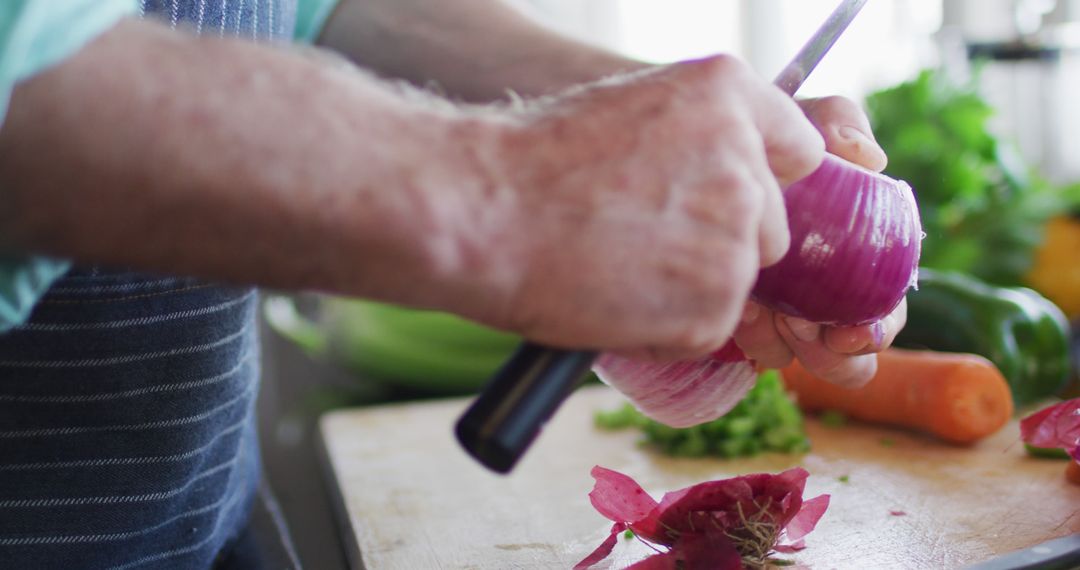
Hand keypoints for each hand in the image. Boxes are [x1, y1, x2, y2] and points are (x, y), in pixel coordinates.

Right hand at [472, 55, 824, 359]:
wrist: (483, 213)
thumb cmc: (532, 164)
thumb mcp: (630, 112)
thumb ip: (698, 139)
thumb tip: (726, 186)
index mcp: (727, 91)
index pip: (796, 148)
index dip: (760, 184)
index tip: (724, 203)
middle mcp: (747, 159)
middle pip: (768, 225)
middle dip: (718, 243)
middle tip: (641, 241)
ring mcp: (737, 232)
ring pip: (736, 281)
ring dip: (686, 290)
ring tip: (613, 269)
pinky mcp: (716, 302)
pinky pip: (706, 328)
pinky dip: (664, 330)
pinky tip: (610, 300)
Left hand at [733, 96, 904, 386]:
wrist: (695, 145)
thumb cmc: (764, 136)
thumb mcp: (802, 119)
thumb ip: (838, 123)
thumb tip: (870, 158)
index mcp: (862, 256)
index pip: (885, 310)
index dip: (877, 332)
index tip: (853, 332)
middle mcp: (826, 291)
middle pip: (848, 352)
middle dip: (833, 355)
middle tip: (806, 330)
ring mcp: (780, 306)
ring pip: (796, 356)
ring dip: (787, 347)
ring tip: (766, 315)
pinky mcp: (736, 313)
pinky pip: (749, 344)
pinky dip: (747, 334)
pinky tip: (737, 308)